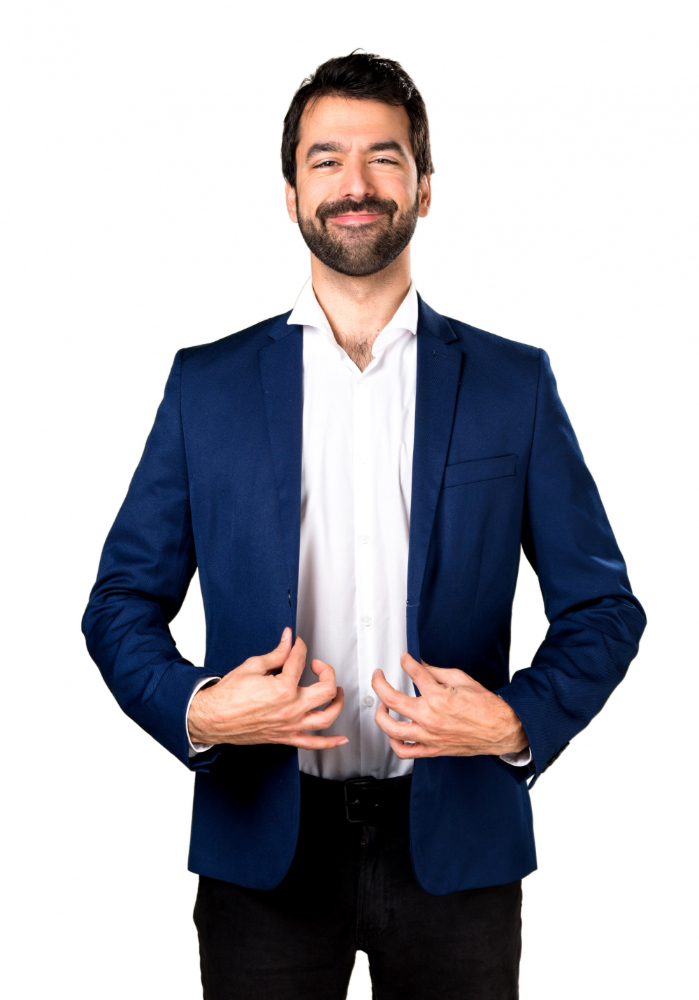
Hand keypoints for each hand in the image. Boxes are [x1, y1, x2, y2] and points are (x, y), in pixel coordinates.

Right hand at [187, 628, 347, 749]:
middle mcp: (291, 708)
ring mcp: (290, 725)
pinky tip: (340, 739)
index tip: (297, 645)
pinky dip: (330, 743)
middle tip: (319, 665)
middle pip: (326, 689)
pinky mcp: (285, 737)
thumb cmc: (228, 695)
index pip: (300, 660)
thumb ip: (277, 653)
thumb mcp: (253, 666)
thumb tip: (289, 640)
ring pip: (327, 717)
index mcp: (283, 688)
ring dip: (338, 703)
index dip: (299, 647)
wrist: (212, 717)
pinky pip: (313, 743)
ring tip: (338, 693)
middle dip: (327, 672)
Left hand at [372, 653, 526, 758]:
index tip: (404, 659)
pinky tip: (393, 733)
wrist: (501, 729)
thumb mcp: (462, 679)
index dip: (406, 662)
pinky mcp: (433, 749)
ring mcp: (430, 736)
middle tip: (378, 677)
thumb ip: (436, 671)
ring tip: (382, 706)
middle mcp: (430, 717)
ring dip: (380, 715)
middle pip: (391, 699)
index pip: (413, 672)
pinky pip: (405, 751)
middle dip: (379, 683)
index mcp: (438, 697)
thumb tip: (420, 665)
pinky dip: (393, 743)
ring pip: (391, 728)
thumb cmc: (486, 706)